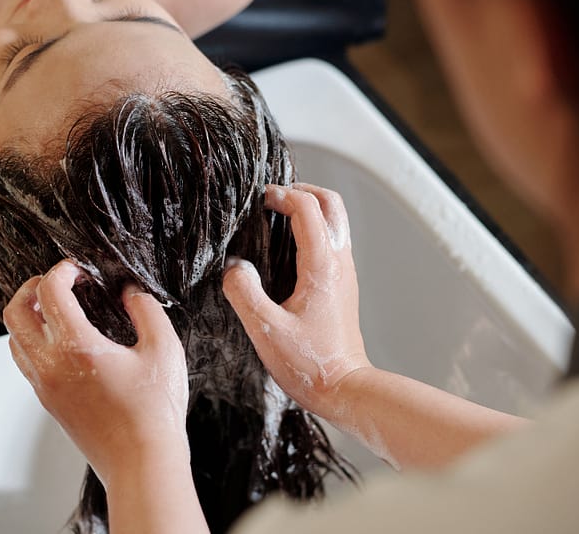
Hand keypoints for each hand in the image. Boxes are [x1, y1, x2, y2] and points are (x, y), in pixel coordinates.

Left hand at [3, 260, 189, 474]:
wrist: (142, 462)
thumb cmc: (154, 413)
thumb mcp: (164, 349)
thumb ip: (145, 310)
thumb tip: (130, 293)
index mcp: (77, 347)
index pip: (49, 291)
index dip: (63, 270)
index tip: (81, 269)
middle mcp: (51, 366)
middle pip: (14, 312)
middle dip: (32, 287)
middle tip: (60, 282)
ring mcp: (45, 386)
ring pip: (14, 339)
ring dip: (30, 316)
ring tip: (60, 309)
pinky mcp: (49, 402)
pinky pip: (26, 362)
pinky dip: (35, 341)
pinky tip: (66, 341)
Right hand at [222, 183, 370, 419]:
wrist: (344, 388)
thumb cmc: (309, 364)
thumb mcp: (265, 330)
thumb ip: (244, 293)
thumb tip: (233, 267)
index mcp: (321, 266)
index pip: (307, 208)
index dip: (281, 195)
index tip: (259, 200)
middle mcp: (339, 262)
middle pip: (331, 203)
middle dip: (302, 191)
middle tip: (273, 198)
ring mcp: (345, 272)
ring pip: (335, 220)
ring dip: (309, 209)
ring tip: (277, 217)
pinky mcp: (343, 285)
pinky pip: (332, 241)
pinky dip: (312, 230)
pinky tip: (286, 249)